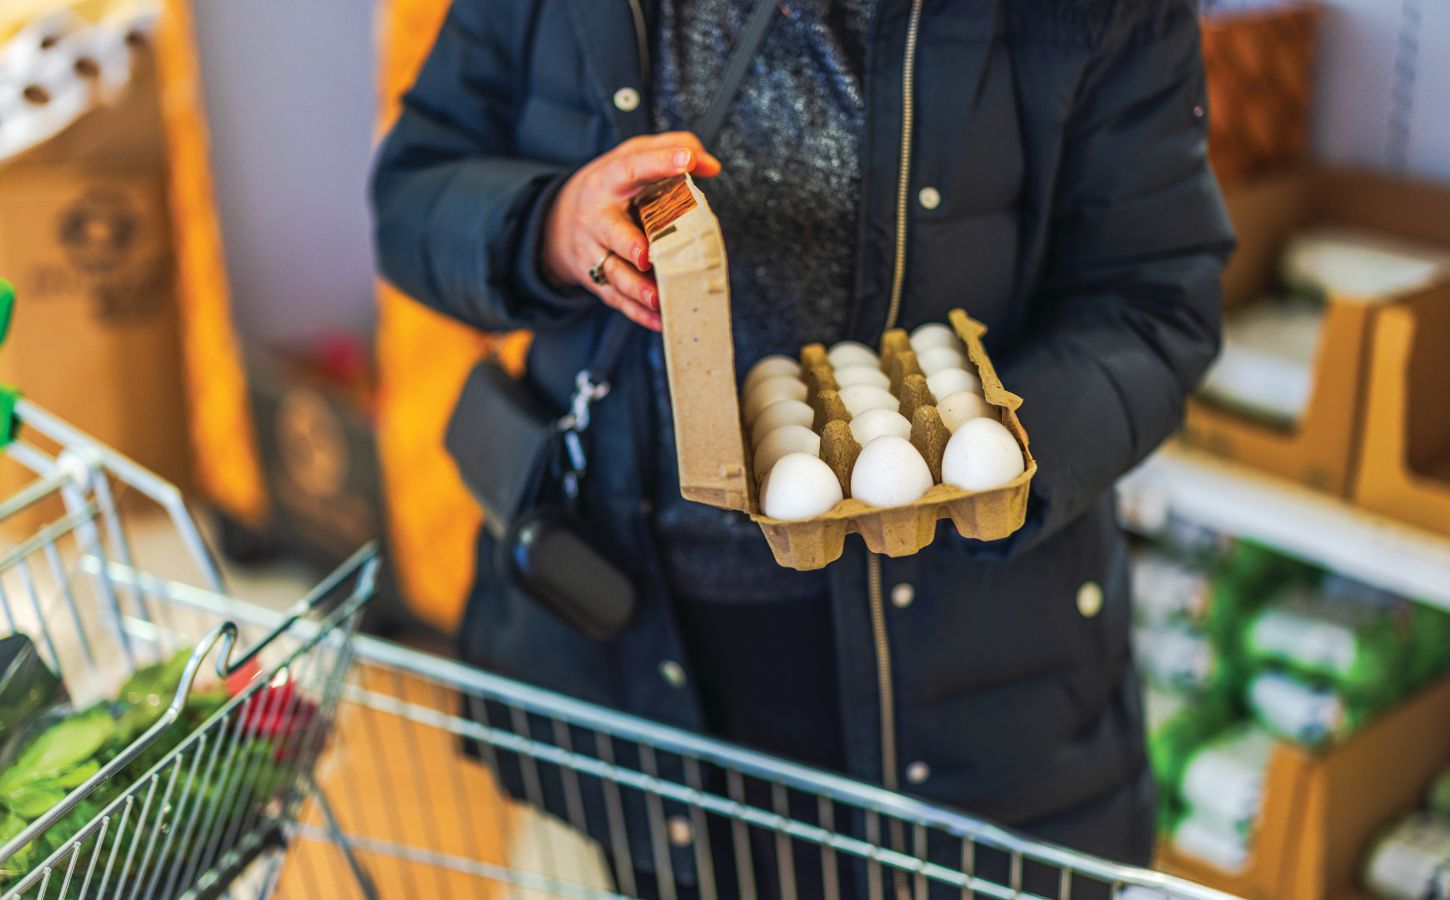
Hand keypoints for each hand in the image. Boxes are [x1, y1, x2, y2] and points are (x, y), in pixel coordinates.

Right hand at [542, 132, 721, 330]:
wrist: (557, 221)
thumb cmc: (609, 188)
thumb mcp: (631, 157)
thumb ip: (671, 149)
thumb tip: (711, 165)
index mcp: (611, 181)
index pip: (634, 167)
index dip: (660, 162)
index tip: (686, 160)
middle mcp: (599, 218)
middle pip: (613, 232)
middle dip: (629, 244)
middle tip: (647, 254)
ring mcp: (595, 252)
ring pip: (614, 273)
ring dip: (635, 288)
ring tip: (657, 297)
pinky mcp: (597, 280)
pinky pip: (617, 300)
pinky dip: (638, 313)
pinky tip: (660, 320)